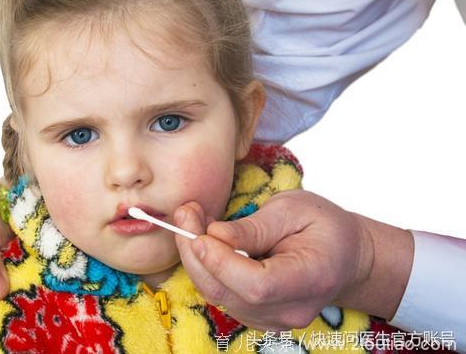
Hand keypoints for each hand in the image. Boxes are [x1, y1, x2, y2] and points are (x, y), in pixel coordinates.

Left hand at [173, 190, 412, 330]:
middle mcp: (290, 310)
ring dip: (195, 259)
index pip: (258, 285)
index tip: (200, 234)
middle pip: (229, 294)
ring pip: (218, 295)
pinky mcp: (256, 315)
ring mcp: (272, 319)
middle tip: (184, 214)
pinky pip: (221, 295)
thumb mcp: (294, 210)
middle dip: (197, 255)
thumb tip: (214, 235)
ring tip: (190, 220)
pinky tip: (202, 239)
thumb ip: (254, 227)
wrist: (345, 256)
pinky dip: (205, 268)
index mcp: (310, 280)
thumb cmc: (323, 227)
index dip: (223, 263)